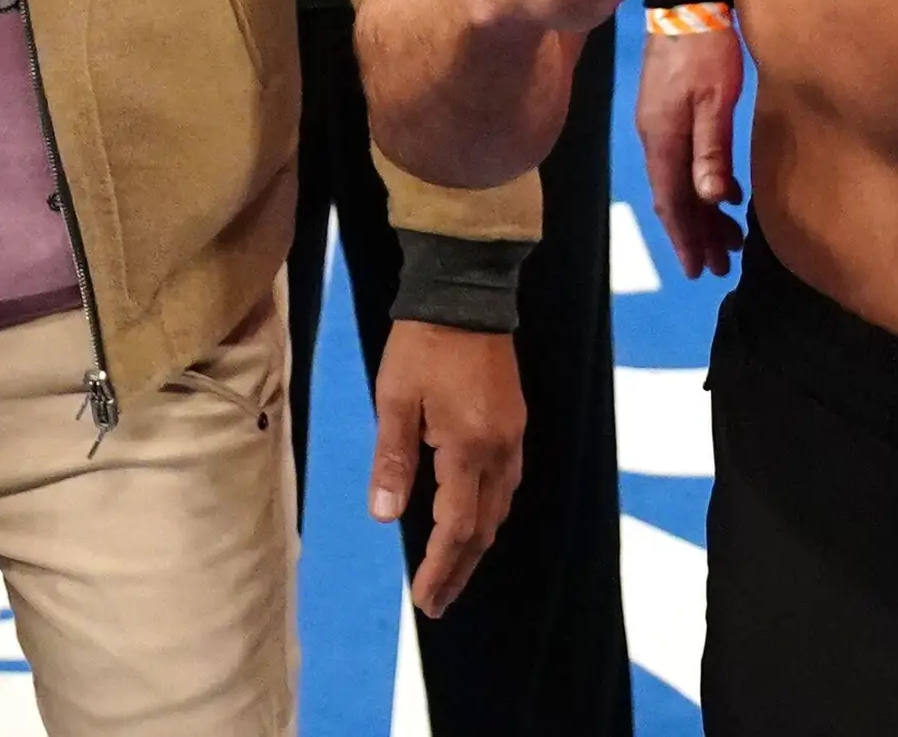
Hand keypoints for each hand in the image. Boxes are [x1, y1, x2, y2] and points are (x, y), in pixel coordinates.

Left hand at [371, 320, 524, 617]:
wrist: (465, 295)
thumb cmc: (423, 345)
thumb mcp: (395, 400)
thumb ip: (392, 460)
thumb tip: (384, 515)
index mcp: (468, 447)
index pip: (456, 527)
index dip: (440, 567)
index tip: (425, 599)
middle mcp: (499, 450)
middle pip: (483, 527)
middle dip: (459, 568)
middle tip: (437, 602)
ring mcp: (511, 437)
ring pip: (499, 508)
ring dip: (476, 544)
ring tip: (452, 571)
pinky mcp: (513, 423)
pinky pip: (506, 484)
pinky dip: (488, 513)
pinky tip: (473, 519)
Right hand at [637, 14, 743, 277]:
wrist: (687, 1)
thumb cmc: (706, 49)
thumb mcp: (714, 100)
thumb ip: (710, 149)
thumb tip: (708, 199)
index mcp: (662, 138)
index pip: (671, 201)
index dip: (685, 239)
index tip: (700, 270)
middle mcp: (653, 137)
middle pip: (672, 197)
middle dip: (696, 234)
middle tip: (722, 263)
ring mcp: (656, 124)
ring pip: (676, 181)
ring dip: (700, 212)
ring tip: (728, 236)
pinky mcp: (665, 111)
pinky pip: (680, 162)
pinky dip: (700, 185)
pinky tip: (723, 192)